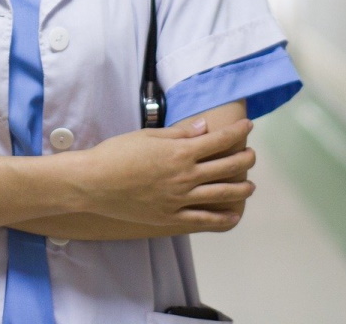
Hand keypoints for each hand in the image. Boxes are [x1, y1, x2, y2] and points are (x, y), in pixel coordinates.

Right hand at [77, 118, 254, 229]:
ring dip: (241, 188)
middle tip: (251, 155)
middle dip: (245, 159)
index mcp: (179, 152)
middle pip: (227, 167)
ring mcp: (180, 199)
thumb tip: (204, 127)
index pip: (219, 140)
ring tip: (250, 185)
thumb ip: (179, 134)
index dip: (237, 132)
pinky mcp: (172, 217)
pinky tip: (233, 215)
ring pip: (222, 194)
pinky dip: (224, 219)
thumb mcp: (147, 135)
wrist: (95, 182)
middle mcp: (185, 176)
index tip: (248, 126)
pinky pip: (205, 220)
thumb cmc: (117, 153)